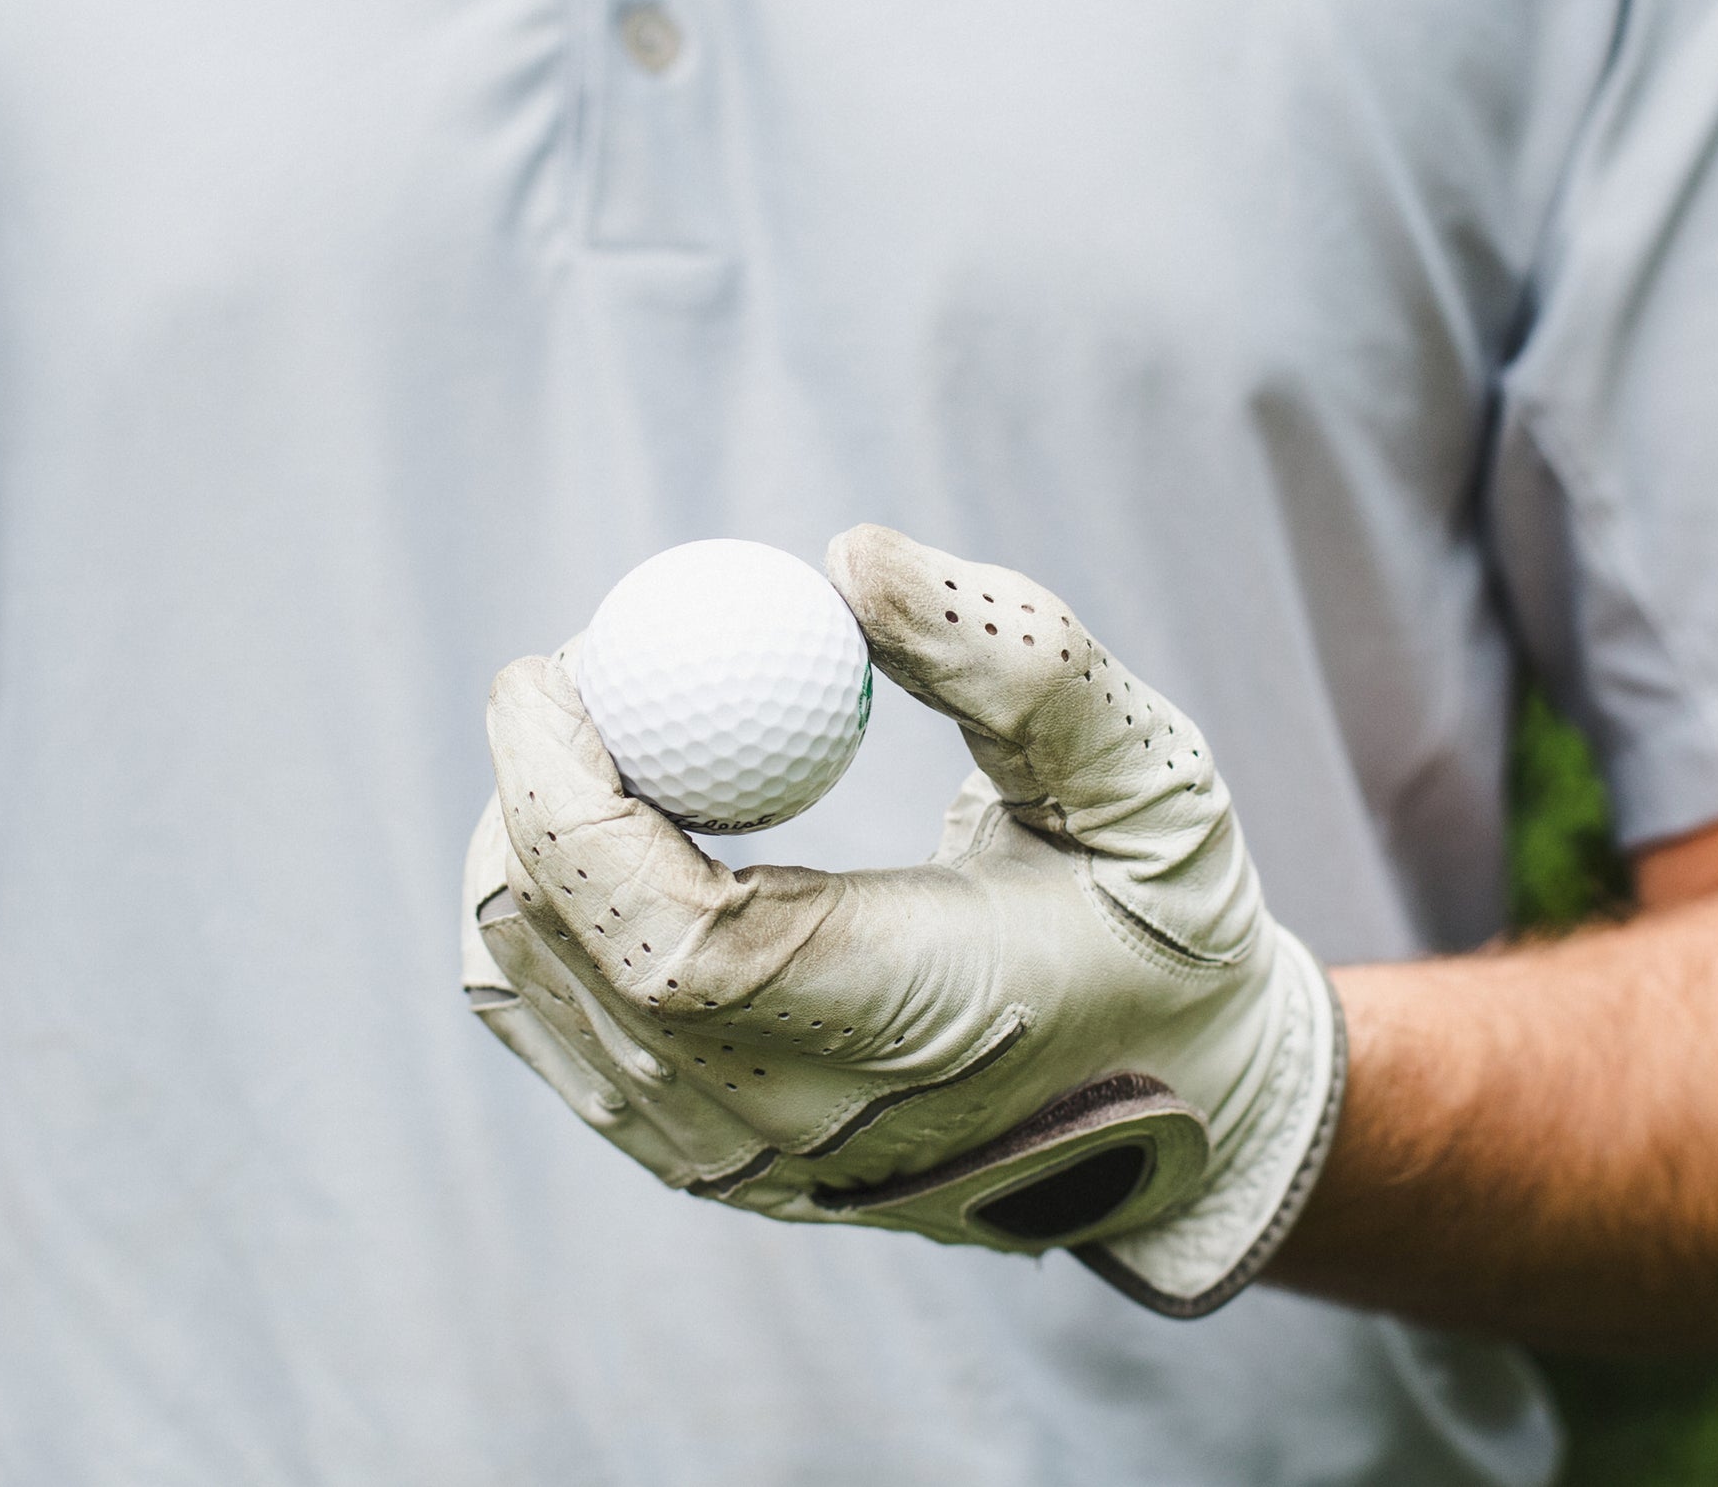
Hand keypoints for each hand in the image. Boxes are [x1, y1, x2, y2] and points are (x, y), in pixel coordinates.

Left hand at [459, 525, 1344, 1315]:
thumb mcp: (1148, 776)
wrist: (1191, 1113)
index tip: (550, 669)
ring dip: (526, 838)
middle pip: (563, 952)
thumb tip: (847, 557)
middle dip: (533, 786)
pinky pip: (555, 1024)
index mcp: (910, 1031)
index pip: (669, 945)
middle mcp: (800, 1125)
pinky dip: (546, 909)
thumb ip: (1017, 659)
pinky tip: (622, 829)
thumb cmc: (1165, 924)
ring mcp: (738, 1161)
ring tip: (619, 737)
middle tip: (599, 667)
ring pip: (525, 987)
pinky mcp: (703, 1161)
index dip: (568, 802)